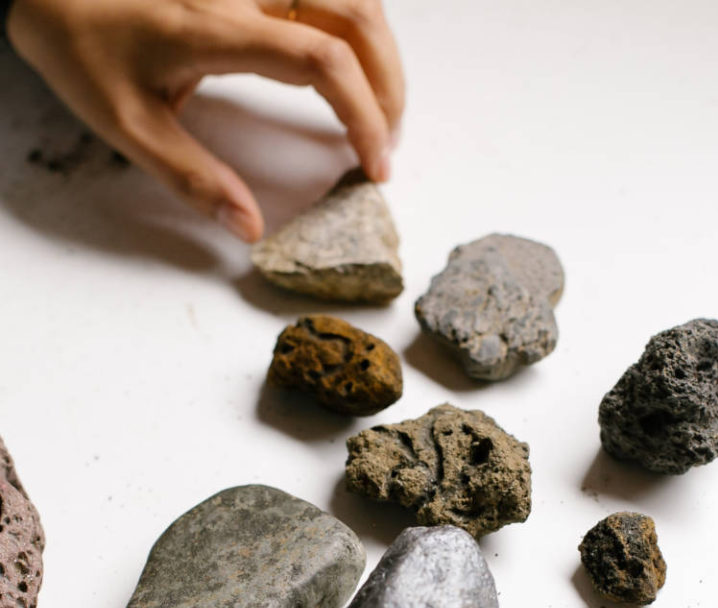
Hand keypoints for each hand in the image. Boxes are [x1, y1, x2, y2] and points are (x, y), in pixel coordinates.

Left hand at [7, 0, 404, 240]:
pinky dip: (352, 28)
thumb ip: (193, 178)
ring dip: (379, 50)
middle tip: (386, 143)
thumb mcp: (129, 127)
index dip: (363, 113)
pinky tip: (349, 68)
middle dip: (388, 82)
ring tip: (379, 110)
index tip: (374, 166)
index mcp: (218, 27)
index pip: (321, 60)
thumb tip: (247, 227)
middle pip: (355, 13)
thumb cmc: (82, 49)